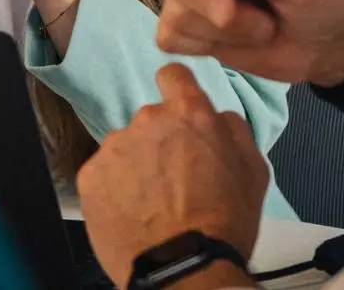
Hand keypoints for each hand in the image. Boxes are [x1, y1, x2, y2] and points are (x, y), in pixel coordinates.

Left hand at [77, 65, 266, 288]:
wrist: (185, 268)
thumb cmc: (225, 221)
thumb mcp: (253, 170)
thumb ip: (233, 129)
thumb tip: (216, 114)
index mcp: (189, 113)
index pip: (173, 75)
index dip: (176, 90)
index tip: (177, 110)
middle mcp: (147, 120)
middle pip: (150, 121)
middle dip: (160, 143)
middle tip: (174, 180)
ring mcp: (114, 147)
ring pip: (125, 149)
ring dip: (135, 167)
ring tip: (152, 203)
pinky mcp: (90, 176)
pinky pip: (103, 174)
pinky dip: (114, 190)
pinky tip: (131, 213)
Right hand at [157, 0, 343, 87]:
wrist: (328, 43)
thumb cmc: (322, 1)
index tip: (226, 14)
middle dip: (223, 17)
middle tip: (266, 25)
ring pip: (175, 14)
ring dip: (221, 35)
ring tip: (259, 30)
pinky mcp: (183, 19)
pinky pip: (169, 37)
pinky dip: (200, 47)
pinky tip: (231, 43)